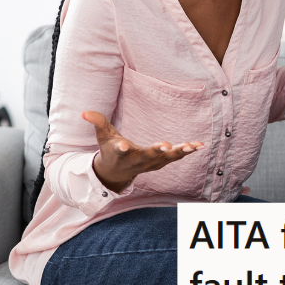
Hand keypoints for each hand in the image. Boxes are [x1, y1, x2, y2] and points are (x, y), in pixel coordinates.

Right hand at [83, 110, 204, 193]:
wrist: (117, 172)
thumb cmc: (109, 149)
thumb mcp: (102, 136)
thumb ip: (97, 122)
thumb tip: (84, 112)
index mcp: (120, 154)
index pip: (120, 151)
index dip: (121, 148)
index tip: (123, 146)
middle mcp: (137, 160)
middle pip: (148, 156)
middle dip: (156, 151)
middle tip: (166, 146)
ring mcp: (151, 163)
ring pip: (166, 159)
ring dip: (179, 152)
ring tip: (192, 146)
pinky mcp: (161, 162)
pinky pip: (176, 157)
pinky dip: (188, 151)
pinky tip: (200, 145)